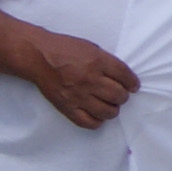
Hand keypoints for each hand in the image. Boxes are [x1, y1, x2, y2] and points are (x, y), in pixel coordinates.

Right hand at [24, 28, 140, 129]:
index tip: (133, 86)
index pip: (125, 76)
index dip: (133, 83)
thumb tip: (124, 78)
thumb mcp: (91, 48)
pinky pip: (89, 122)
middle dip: (123, 96)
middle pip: (119, 96)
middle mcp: (90, 79)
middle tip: (119, 94)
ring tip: (109, 104)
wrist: (38, 57)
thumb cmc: (64, 49)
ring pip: (108, 111)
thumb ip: (108, 62)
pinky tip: (97, 114)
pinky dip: (97, 121)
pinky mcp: (67, 107)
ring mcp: (78, 95)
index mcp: (98, 62)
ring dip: (113, 109)